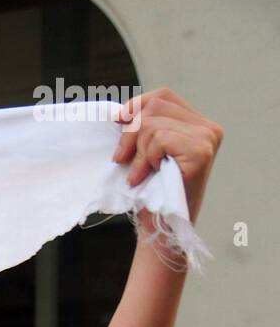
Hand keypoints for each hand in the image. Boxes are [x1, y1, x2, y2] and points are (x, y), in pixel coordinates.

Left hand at [113, 88, 222, 222]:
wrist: (159, 230)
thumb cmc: (150, 194)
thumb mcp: (145, 153)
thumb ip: (143, 128)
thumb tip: (119, 112)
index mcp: (198, 125)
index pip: (163, 97)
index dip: (136, 106)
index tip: (117, 123)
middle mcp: (208, 128)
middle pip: (156, 105)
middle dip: (131, 132)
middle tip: (121, 159)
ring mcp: (207, 139)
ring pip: (154, 124)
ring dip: (138, 152)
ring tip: (140, 174)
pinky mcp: (200, 153)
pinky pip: (159, 139)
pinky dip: (146, 160)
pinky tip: (148, 177)